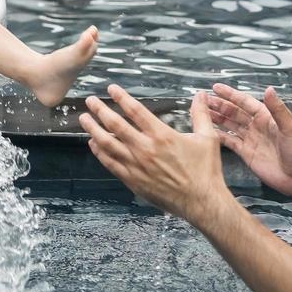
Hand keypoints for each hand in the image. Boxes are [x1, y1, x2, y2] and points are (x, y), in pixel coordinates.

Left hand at [79, 84, 229, 222]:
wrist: (202, 202)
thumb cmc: (206, 171)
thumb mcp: (208, 138)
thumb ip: (201, 114)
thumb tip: (200, 94)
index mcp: (162, 135)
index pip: (136, 111)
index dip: (121, 97)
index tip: (111, 89)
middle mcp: (145, 149)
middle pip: (115, 125)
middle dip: (99, 110)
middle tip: (90, 101)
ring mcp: (136, 166)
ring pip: (107, 144)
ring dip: (93, 130)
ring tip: (84, 119)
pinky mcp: (133, 180)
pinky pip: (110, 164)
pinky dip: (99, 152)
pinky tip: (93, 144)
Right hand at [206, 84, 291, 197]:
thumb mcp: (291, 128)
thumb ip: (277, 109)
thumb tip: (268, 89)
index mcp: (266, 118)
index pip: (245, 102)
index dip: (230, 95)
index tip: (216, 88)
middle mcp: (257, 127)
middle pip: (234, 112)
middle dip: (219, 105)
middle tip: (203, 100)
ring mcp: (251, 140)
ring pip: (229, 125)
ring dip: (217, 118)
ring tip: (202, 112)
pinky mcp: (246, 153)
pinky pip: (230, 142)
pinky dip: (219, 136)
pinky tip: (209, 132)